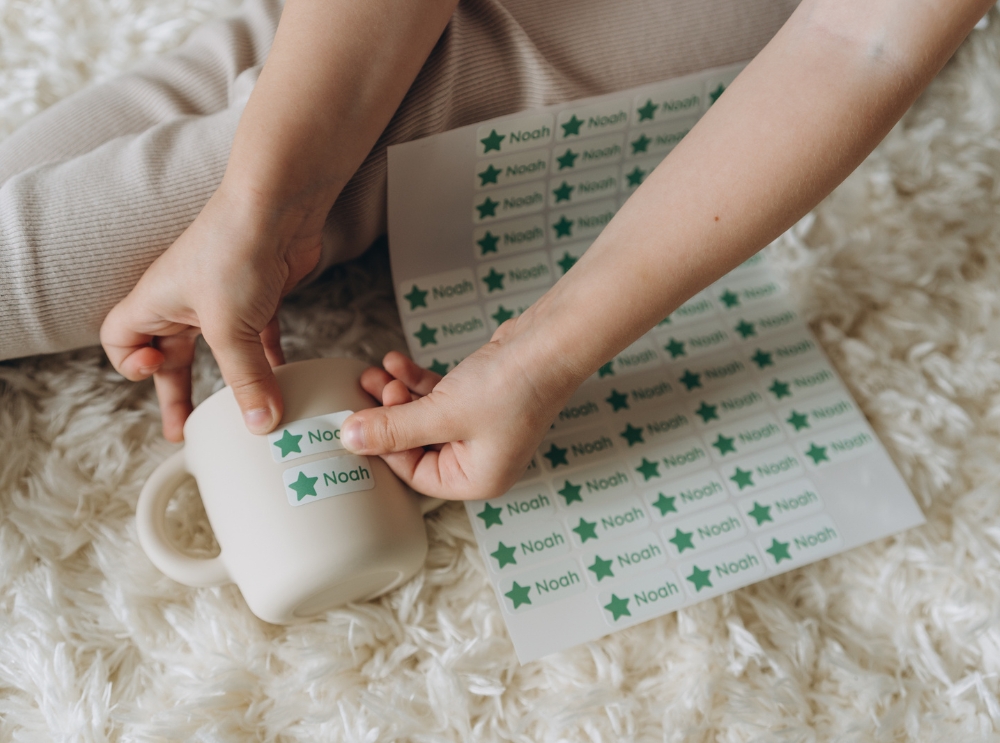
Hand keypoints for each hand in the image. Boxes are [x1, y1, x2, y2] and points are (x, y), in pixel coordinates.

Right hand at [100, 183, 323, 440]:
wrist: (278, 203)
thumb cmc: (234, 251)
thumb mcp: (231, 328)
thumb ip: (245, 379)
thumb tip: (260, 424)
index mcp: (155, 303)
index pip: (119, 340)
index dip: (129, 364)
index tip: (154, 372)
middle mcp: (184, 301)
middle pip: (170, 354)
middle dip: (177, 391)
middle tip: (188, 428)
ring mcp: (224, 297)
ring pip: (219, 349)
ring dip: (230, 379)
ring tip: (243, 413)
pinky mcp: (261, 295)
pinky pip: (260, 336)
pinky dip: (270, 357)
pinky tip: (287, 376)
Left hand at [341, 320, 580, 499]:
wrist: (549, 343)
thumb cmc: (510, 387)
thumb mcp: (442, 413)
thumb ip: (393, 429)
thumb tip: (350, 440)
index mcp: (478, 479)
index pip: (416, 474)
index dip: (386, 448)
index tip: (361, 423)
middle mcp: (482, 459)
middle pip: (418, 445)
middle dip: (390, 415)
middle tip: (368, 391)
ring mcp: (482, 428)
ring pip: (426, 418)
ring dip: (399, 395)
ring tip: (377, 372)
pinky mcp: (481, 400)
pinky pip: (439, 399)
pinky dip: (418, 382)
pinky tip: (397, 362)